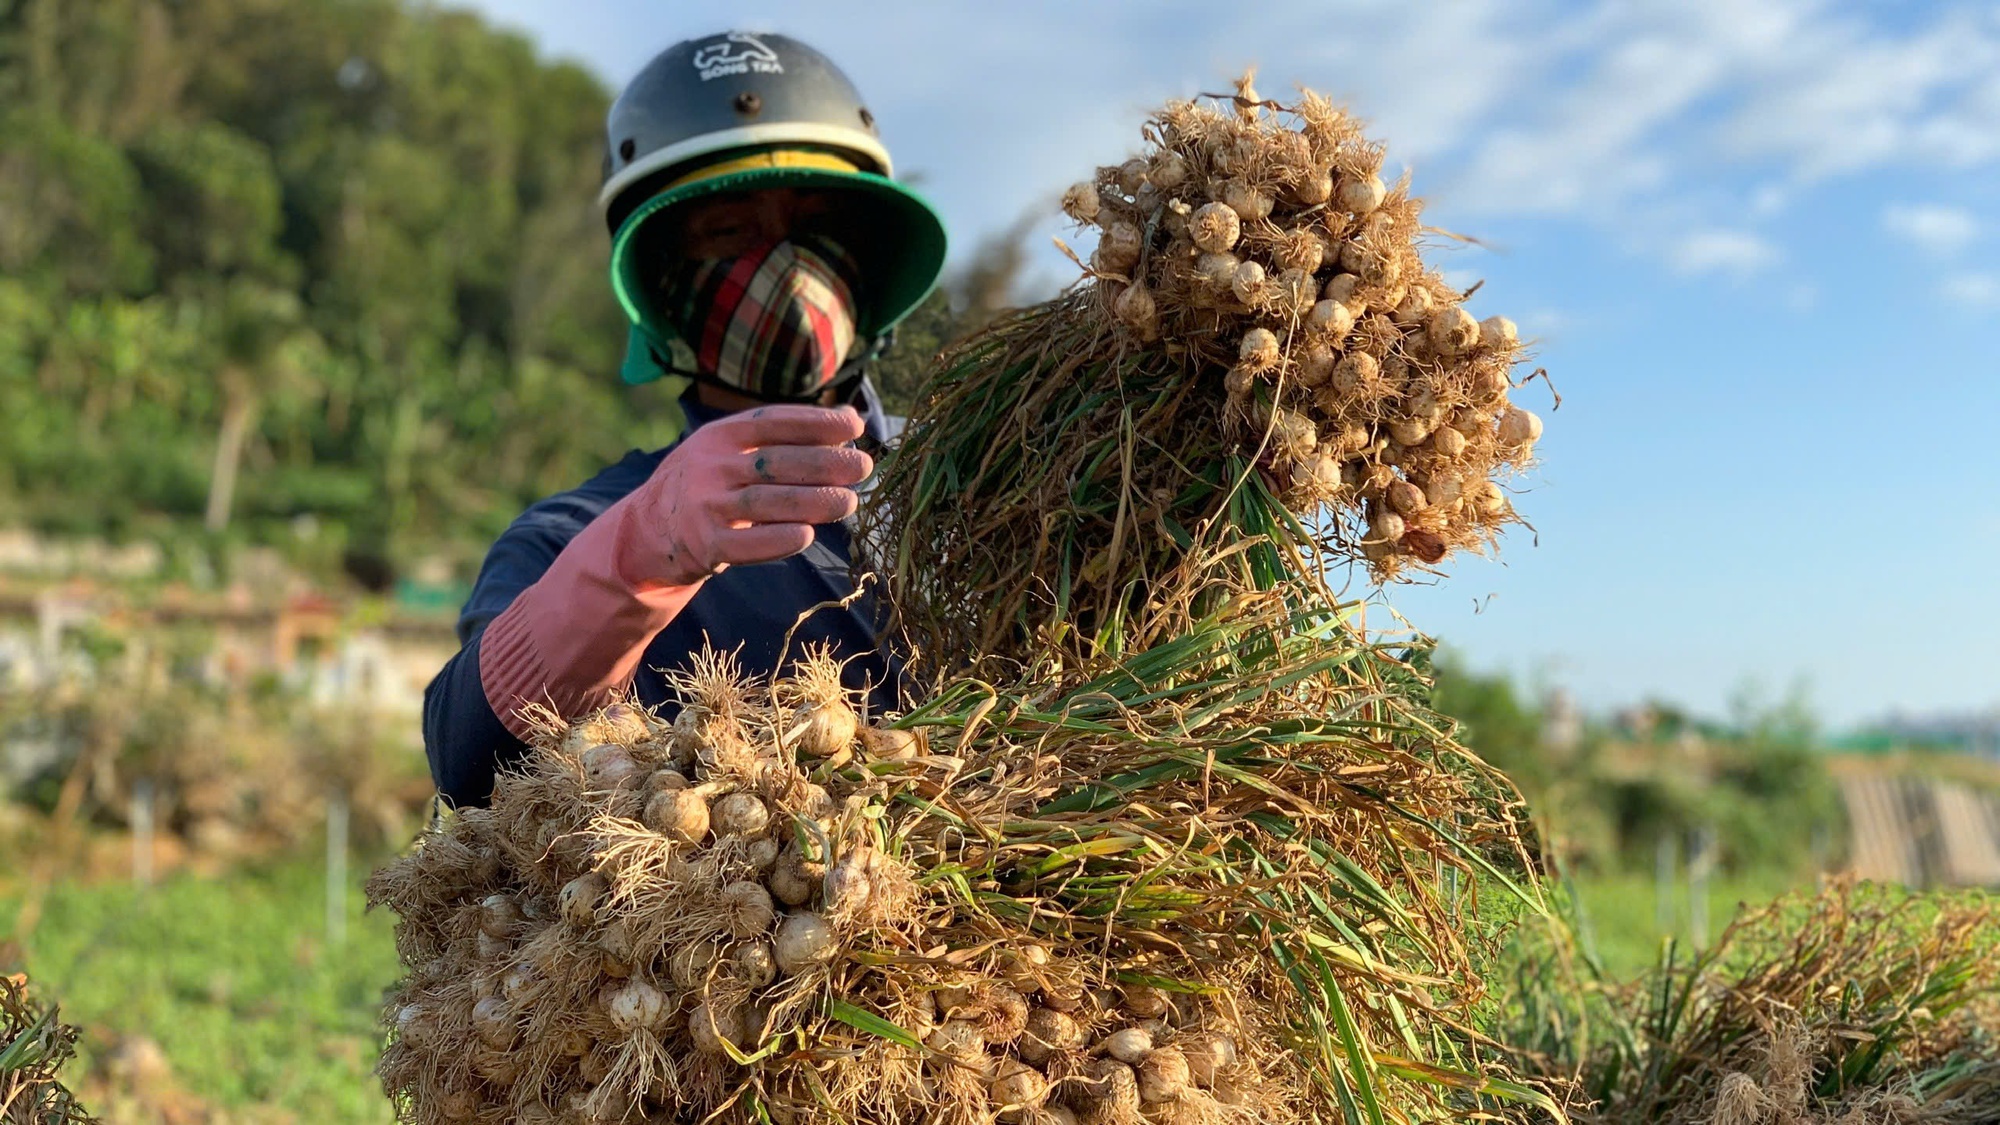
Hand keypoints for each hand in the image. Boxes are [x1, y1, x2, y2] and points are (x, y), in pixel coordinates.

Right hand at [636, 404, 871, 587]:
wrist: (651, 527)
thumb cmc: (713, 481)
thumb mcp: (736, 448)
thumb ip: (787, 435)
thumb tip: (854, 420)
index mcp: (721, 434)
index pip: (774, 422)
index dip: (816, 423)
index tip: (855, 428)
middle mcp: (710, 465)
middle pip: (776, 462)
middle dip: (825, 463)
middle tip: (863, 467)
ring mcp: (704, 505)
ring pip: (766, 502)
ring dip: (812, 502)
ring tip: (849, 502)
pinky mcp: (704, 544)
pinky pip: (745, 545)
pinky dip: (777, 540)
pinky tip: (808, 535)